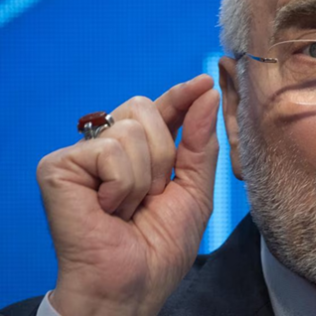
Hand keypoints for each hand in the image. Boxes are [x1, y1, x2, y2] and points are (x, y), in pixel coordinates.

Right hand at [37, 75, 219, 315]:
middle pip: (144, 110)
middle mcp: (107, 148)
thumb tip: (205, 92)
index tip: (204, 83)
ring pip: (130, 132)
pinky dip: (121, 186)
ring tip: (127, 209)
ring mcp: (81, 155)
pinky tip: (107, 210)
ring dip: (142, 180)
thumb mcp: (195, 190)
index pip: (160, 110)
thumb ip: (200, 142)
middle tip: (151, 196)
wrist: (131, 285)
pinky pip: (109, 151)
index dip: (181, 96)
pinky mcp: (58, 166)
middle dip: (164, 155)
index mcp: (139, 153)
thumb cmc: (158, 247)